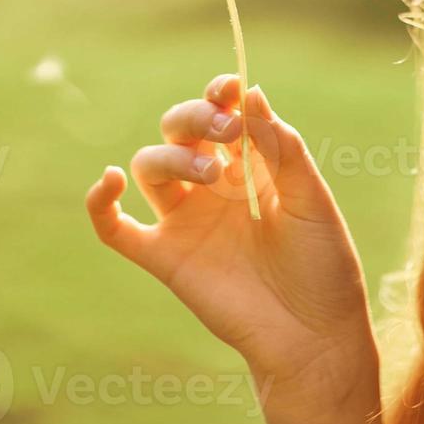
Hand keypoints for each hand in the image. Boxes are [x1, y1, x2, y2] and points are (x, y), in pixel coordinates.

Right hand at [84, 75, 381, 423]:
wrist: (314, 335)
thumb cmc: (323, 266)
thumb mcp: (311, 199)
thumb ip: (281, 149)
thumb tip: (251, 94)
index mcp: (250, 167)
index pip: (222, 115)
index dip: (219, 95)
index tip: (230, 88)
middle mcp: (212, 187)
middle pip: (179, 131)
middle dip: (195, 119)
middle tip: (226, 133)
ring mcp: (186, 221)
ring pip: (150, 166)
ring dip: (171, 156)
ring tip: (208, 174)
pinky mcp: (165, 258)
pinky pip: (116, 229)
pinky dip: (100, 204)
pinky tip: (109, 180)